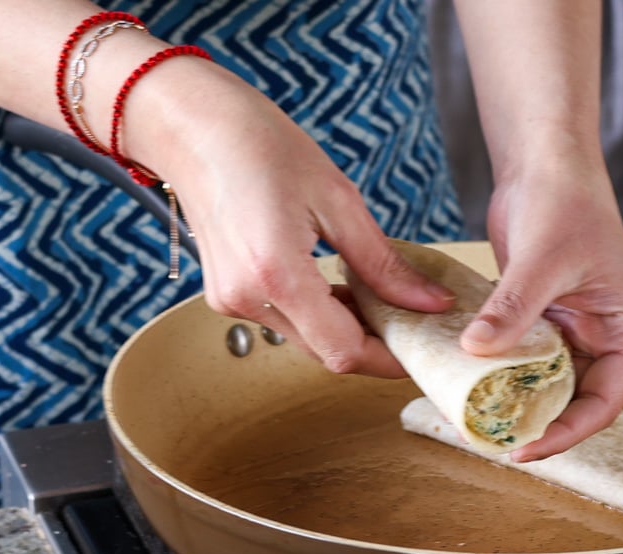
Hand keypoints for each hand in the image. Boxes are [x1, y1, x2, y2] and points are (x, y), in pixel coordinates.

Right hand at [128, 60, 453, 377]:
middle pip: (327, 353)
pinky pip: (286, 322)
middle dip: (375, 343)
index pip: (344, 351)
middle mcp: (247, 298)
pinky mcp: (226, 295)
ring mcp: (231, 301)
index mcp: (276, 274)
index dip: (390, 358)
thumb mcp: (338, 199)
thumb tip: (432, 303)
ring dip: (348, 329)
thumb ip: (385, 264)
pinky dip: (320, 315)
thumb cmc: (259, 145)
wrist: (190, 125)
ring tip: (380, 295)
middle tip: (414, 318)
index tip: (425, 344)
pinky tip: (342, 288)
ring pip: (308, 341)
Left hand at [462, 153, 622, 459]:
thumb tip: (475, 352)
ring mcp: (581, 334)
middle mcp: (612, 340)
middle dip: (538, 425)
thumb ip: (511, 309)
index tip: (523, 448)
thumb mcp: (539, 261)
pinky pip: (528, 364)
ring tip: (479, 425)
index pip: (604, 403)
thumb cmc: (563, 202)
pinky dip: (504, 378)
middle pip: (577, 403)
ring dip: (518, 404)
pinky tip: (473, 391)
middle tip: (493, 443)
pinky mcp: (550, 324)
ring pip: (550, 388)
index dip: (565, 432)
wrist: (546, 164)